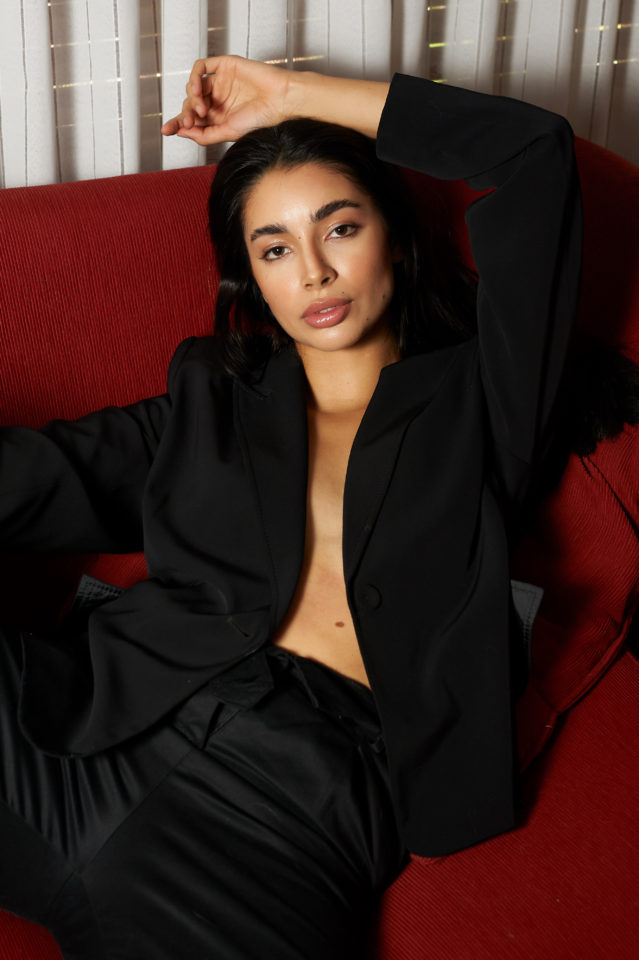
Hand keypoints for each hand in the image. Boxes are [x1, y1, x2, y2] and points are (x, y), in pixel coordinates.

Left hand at [161, 55, 292, 144]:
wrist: (279, 103)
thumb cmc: (261, 119)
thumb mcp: (227, 133)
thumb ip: (204, 134)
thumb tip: (182, 132)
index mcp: (219, 117)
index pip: (192, 119)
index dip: (178, 124)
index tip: (166, 130)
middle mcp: (219, 99)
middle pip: (190, 104)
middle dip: (186, 113)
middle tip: (189, 121)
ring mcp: (221, 82)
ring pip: (194, 86)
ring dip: (191, 98)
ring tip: (201, 109)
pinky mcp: (225, 66)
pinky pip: (201, 67)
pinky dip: (194, 77)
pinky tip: (196, 89)